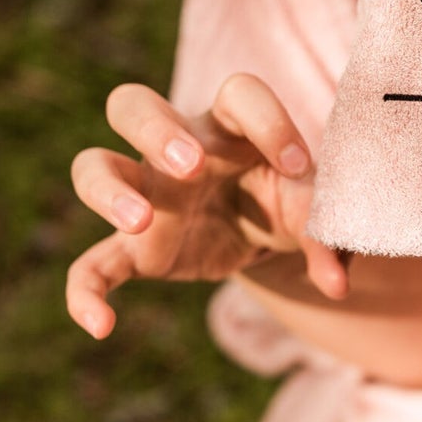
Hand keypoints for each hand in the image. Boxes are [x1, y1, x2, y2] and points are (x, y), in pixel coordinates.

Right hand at [65, 75, 347, 338]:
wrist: (260, 230)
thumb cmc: (281, 198)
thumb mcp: (309, 210)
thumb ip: (326, 239)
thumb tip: (337, 283)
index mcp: (229, 125)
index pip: (238, 95)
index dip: (268, 121)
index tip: (297, 163)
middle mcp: (176, 150)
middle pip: (133, 105)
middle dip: (156, 130)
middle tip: (191, 166)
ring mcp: (147, 196)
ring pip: (92, 168)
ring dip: (109, 191)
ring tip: (140, 220)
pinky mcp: (134, 251)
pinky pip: (91, 266)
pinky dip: (85, 294)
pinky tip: (100, 327)